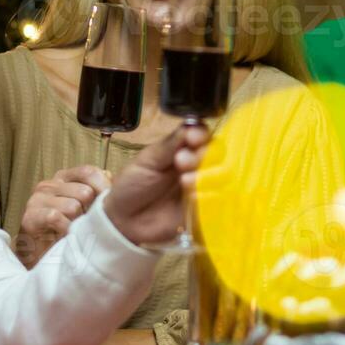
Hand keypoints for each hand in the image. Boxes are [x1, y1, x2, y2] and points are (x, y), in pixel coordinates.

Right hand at [17, 165, 112, 266]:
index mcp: (64, 178)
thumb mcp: (87, 208)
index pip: (89, 172)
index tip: (110, 206)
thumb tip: (111, 177)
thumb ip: (98, 191)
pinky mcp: (29, 217)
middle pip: (84, 192)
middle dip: (91, 212)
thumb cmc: (68, 231)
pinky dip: (64, 230)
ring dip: (77, 224)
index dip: (103, 188)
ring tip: (74, 232)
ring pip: (72, 206)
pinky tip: (65, 236)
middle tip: (87, 225)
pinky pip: (55, 217)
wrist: (43, 259)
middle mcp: (49, 185)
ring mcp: (37, 200)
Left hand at [103, 123, 209, 246]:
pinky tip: (192, 196)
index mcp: (183, 149)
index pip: (203, 136)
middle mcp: (196, 165)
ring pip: (221, 175)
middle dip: (201, 155)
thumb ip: (170, 144)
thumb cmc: (132, 184)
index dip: (202, 135)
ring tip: (184, 180)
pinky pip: (216, 200)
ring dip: (206, 175)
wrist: (123, 219)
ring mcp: (201, 187)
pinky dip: (207, 195)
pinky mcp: (202, 208)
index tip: (193, 138)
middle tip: (181, 161)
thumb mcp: (147, 160)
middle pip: (216, 154)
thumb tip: (191, 125)